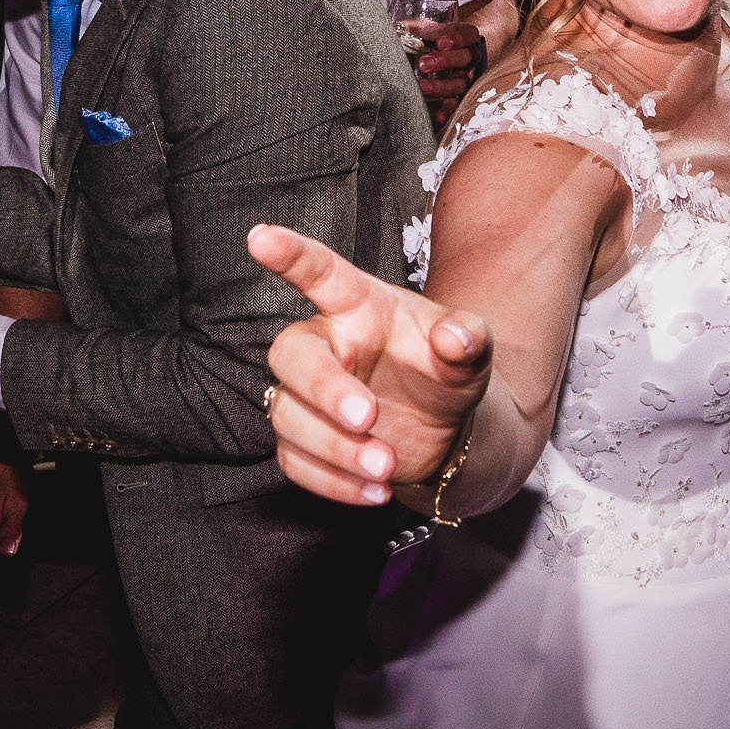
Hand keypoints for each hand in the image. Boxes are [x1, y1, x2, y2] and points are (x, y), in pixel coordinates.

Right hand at [247, 223, 491, 504]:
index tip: (259, 237)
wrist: (451, 429)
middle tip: (369, 418)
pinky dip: (333, 482)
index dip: (290, 254)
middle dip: (323, 389)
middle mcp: (326, 346)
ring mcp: (310, 397)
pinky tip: (377, 492)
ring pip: (287, 416)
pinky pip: (295, 462)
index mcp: (358, 308)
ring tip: (387, 467)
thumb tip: (458, 338)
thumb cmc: (448, 370)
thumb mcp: (470, 349)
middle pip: (291, 355)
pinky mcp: (307, 442)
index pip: (320, 274)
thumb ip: (467, 337)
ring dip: (333, 447)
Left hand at [416, 19, 484, 124]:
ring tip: (423, 87)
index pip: (468, 35)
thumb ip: (416, 29)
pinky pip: (456, 104)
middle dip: (446, 61)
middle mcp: (469, 58)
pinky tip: (438, 117)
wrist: (430, 57)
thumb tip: (404, 30)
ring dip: (442, 86)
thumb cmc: (429, 39)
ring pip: (462, 83)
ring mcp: (465, 78)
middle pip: (466, 58)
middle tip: (424, 63)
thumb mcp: (423, 30)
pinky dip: (448, 110)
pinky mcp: (458, 96)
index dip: (457, 39)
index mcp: (465, 38)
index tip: (441, 43)